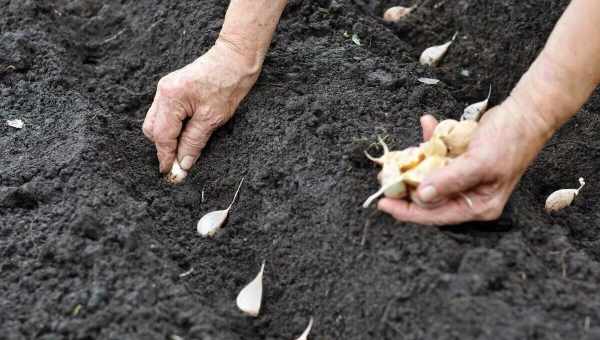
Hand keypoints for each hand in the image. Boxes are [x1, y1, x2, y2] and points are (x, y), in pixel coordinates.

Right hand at [142, 40, 260, 175]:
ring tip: (184, 150)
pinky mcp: (173, 89)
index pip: (162, 136)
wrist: (235, 58)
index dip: (166, 156)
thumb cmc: (228, 84)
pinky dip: (172, 127)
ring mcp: (166, 89)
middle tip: (178, 163)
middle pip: (153, 129)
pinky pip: (165, 114)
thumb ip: (194, 142)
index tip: (170, 174)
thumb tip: (183, 163)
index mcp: (171, 98)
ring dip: (167, 138)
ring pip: (157, 122)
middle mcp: (163, 92)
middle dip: (163, 148)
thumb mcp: (212, 118)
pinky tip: (185, 135)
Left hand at [377, 99, 551, 224]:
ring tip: (396, 156)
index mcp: (478, 205)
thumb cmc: (510, 140)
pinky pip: (437, 155)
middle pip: (428, 198)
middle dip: (405, 186)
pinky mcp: (459, 160)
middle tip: (384, 177)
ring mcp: (463, 178)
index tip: (384, 203)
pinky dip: (429, 141)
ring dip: (414, 163)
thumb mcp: (479, 163)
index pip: (436, 215)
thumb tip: (422, 196)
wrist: (526, 112)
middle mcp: (469, 195)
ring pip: (429, 176)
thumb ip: (450, 180)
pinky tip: (426, 124)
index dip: (407, 211)